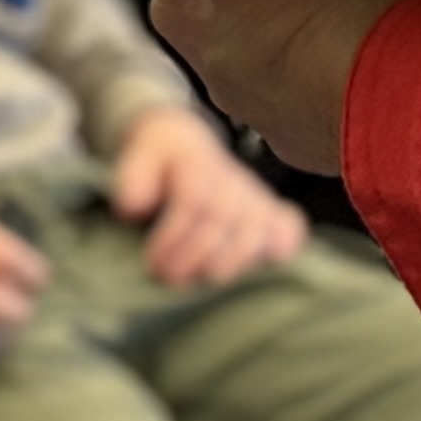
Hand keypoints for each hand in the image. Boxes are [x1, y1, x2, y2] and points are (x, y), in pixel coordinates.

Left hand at [107, 103, 308, 289]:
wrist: (180, 142)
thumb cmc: (157, 160)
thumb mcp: (136, 158)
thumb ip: (132, 178)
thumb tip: (133, 206)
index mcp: (196, 164)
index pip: (193, 199)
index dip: (175, 235)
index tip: (153, 264)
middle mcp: (229, 179)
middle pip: (224, 218)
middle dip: (197, 253)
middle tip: (168, 278)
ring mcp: (252, 194)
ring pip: (257, 226)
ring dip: (235, 258)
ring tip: (209, 278)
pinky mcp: (268, 210)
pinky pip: (289, 224)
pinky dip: (286, 242)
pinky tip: (275, 260)